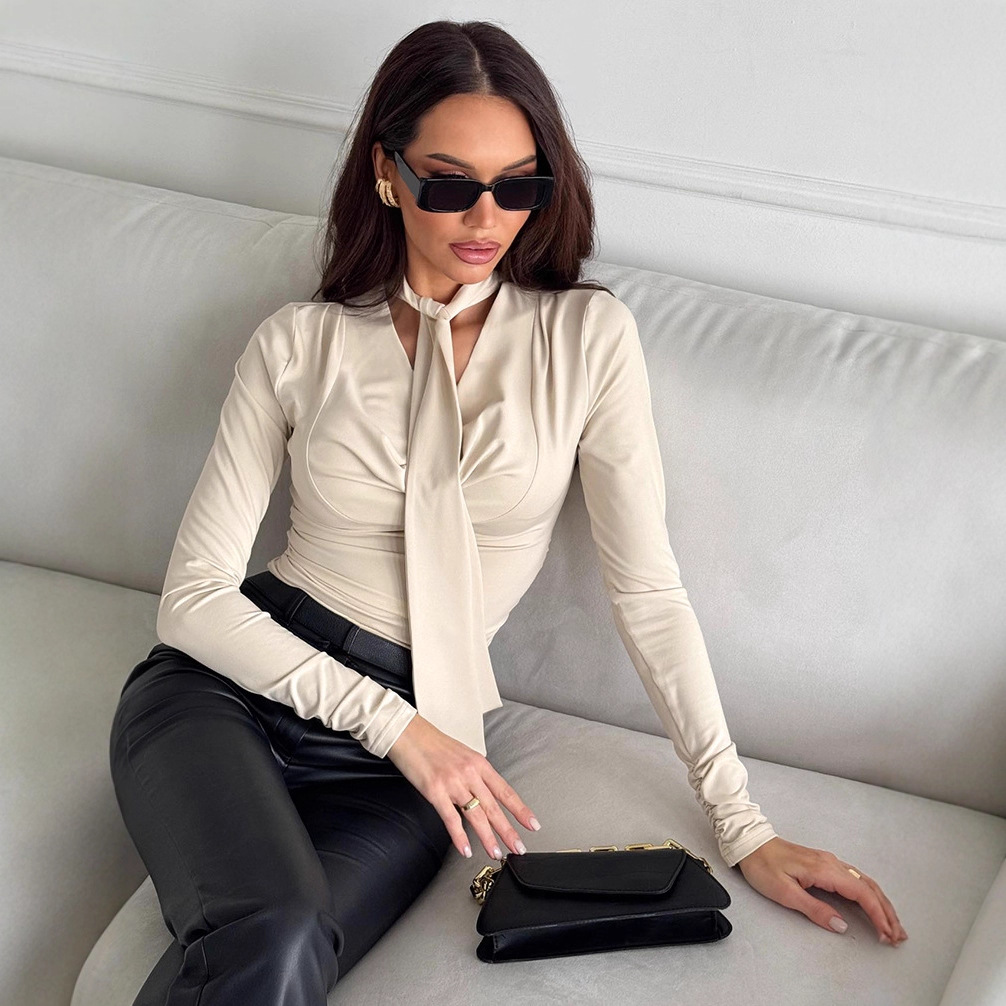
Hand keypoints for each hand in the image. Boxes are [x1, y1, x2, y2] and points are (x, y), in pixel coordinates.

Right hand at [386, 713, 540, 860]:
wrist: (409, 734)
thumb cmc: (433, 744)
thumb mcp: (462, 755)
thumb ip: (475, 775)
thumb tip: (485, 794)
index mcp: (479, 764)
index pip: (505, 791)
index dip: (520, 810)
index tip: (532, 824)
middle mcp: (470, 773)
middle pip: (494, 807)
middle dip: (509, 830)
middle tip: (519, 848)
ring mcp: (453, 783)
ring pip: (476, 815)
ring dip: (488, 838)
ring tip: (496, 853)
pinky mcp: (436, 791)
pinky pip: (451, 818)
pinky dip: (460, 837)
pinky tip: (466, 849)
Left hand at [737, 836, 907, 945]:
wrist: (750, 843)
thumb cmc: (763, 866)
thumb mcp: (785, 892)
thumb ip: (814, 909)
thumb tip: (840, 925)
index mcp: (825, 869)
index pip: (862, 894)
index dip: (878, 916)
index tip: (887, 935)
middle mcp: (831, 863)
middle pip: (869, 888)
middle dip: (887, 912)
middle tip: (898, 934)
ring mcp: (829, 861)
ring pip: (865, 882)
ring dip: (881, 903)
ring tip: (892, 924)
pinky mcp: (824, 863)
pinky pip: (855, 879)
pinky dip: (869, 894)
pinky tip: (873, 904)